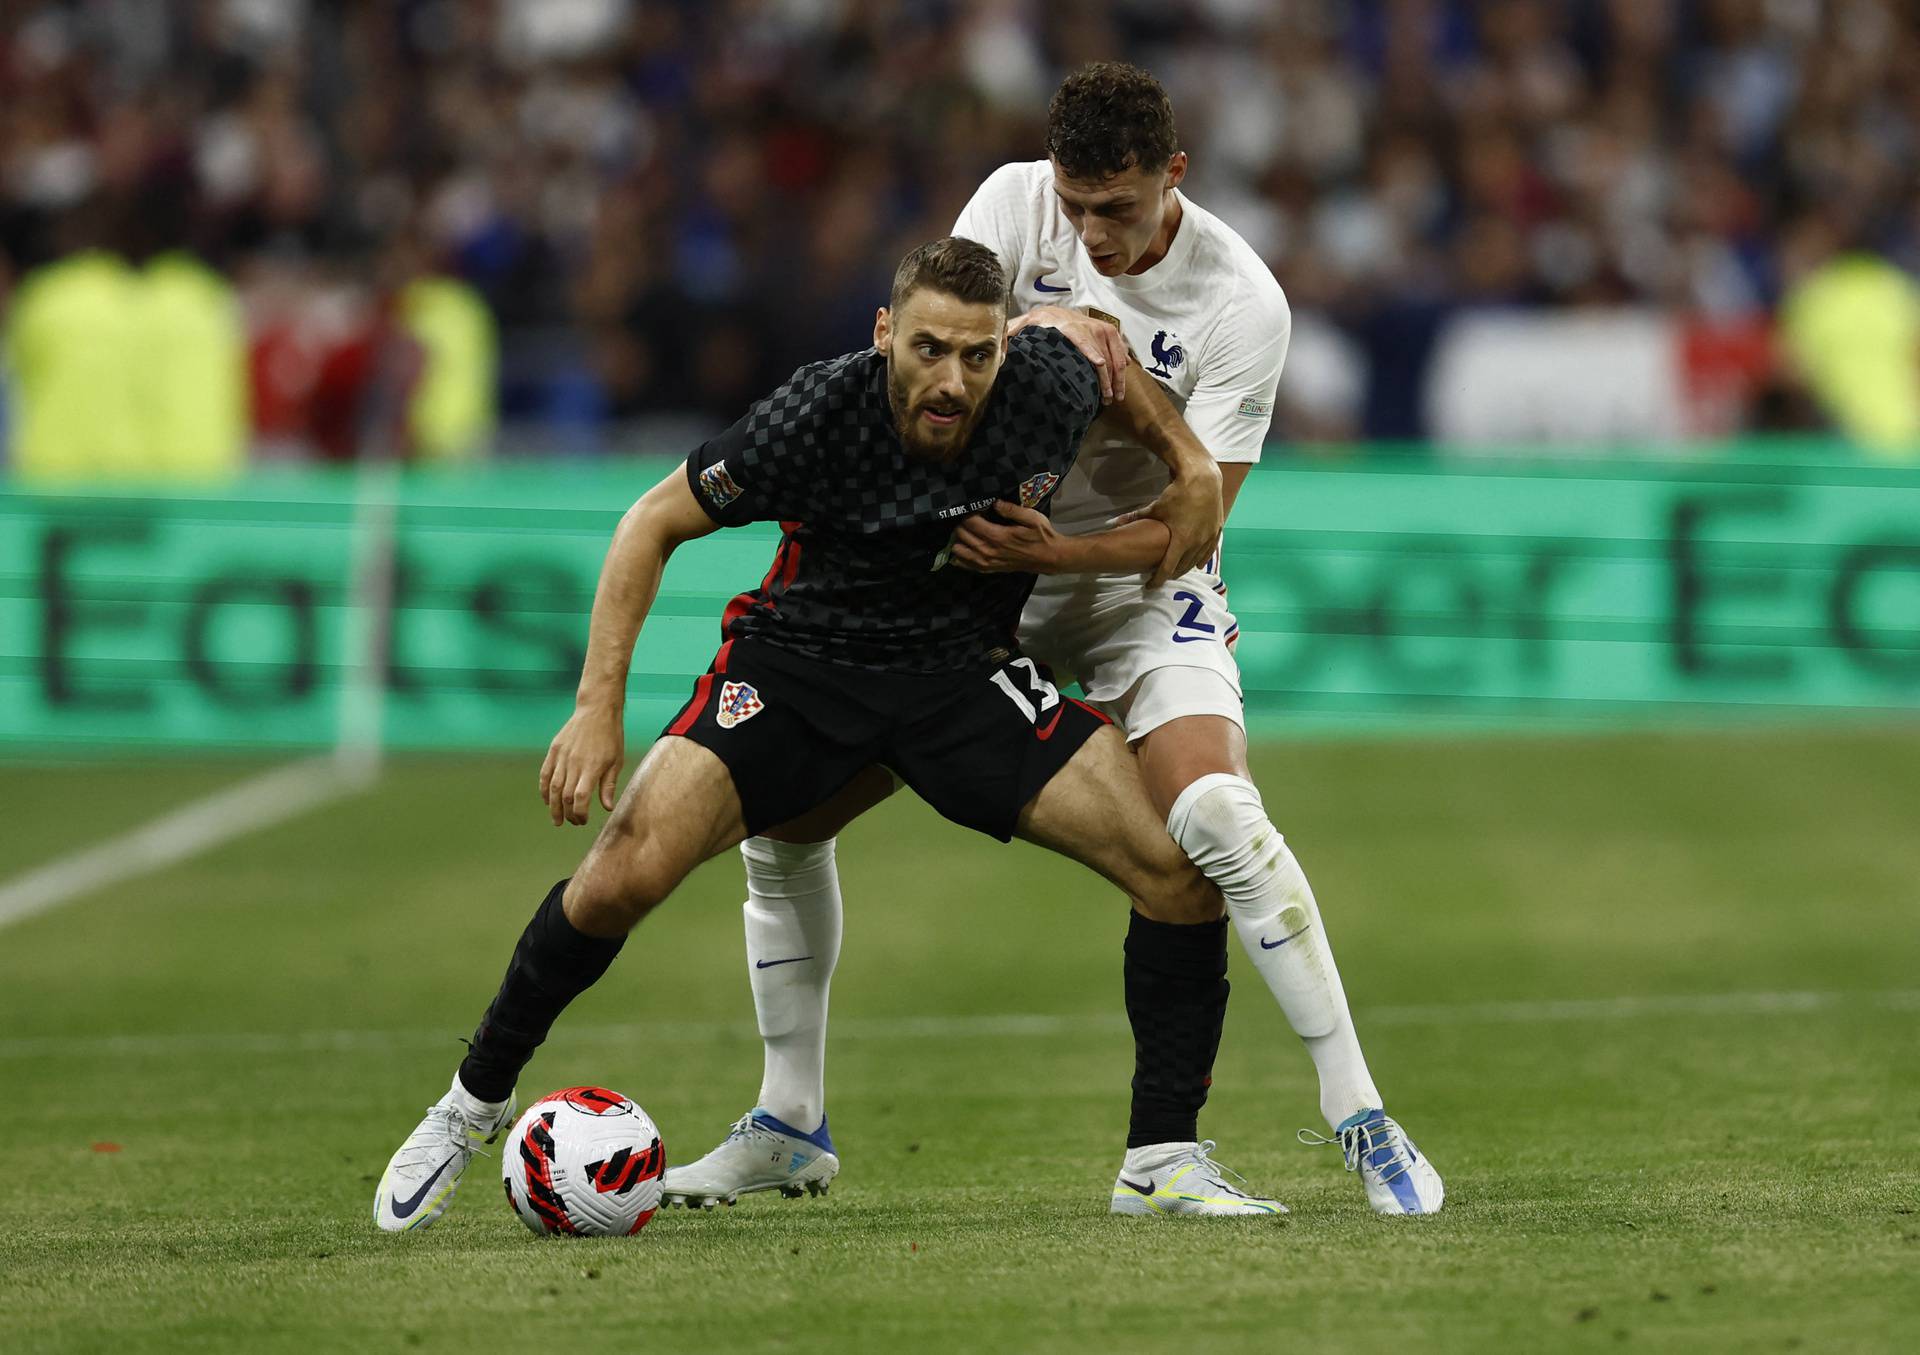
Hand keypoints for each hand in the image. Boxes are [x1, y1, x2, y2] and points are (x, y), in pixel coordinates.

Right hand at [539, 702, 623, 825]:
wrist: (597, 710)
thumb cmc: (611, 736)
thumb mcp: (616, 761)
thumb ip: (609, 785)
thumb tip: (606, 807)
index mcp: (592, 767)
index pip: (581, 798)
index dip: (579, 813)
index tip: (583, 820)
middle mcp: (574, 763)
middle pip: (565, 796)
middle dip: (568, 813)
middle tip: (572, 822)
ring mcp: (562, 756)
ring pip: (552, 787)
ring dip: (553, 806)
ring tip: (557, 819)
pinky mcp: (554, 750)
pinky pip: (545, 773)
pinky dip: (543, 789)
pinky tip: (546, 800)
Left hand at [949, 501, 1066, 573]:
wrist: (1050, 557)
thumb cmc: (1042, 535)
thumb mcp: (1032, 518)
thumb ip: (1012, 510)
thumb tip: (995, 502)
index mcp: (999, 536)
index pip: (972, 523)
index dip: (967, 513)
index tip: (970, 505)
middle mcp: (990, 550)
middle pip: (963, 536)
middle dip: (960, 524)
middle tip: (963, 516)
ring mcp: (990, 562)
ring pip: (962, 552)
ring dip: (957, 540)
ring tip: (959, 531)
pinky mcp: (992, 569)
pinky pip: (970, 566)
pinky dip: (961, 560)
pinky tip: (957, 554)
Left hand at [1007, 306, 1126, 402]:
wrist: (1052, 311)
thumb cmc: (1037, 323)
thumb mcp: (1022, 326)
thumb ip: (1011, 335)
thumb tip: (1000, 348)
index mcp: (1065, 325)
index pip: (1080, 338)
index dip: (1091, 351)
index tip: (1100, 365)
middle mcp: (1085, 325)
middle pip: (1102, 351)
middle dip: (1108, 375)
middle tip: (1108, 396)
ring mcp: (1098, 327)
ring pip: (1114, 352)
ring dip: (1118, 375)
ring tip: (1116, 396)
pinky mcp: (1107, 331)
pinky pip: (1120, 348)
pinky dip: (1123, 363)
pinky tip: (1122, 380)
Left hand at [1114, 460, 1222, 585]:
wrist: (1203, 480)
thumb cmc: (1177, 494)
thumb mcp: (1155, 507)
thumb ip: (1135, 517)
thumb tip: (1113, 523)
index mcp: (1180, 540)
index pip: (1168, 569)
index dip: (1158, 580)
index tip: (1150, 586)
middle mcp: (1196, 543)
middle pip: (1182, 568)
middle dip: (1171, 575)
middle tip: (1161, 577)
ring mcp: (1208, 538)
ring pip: (1196, 561)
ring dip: (1185, 568)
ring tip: (1176, 571)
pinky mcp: (1216, 531)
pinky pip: (1209, 551)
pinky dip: (1201, 559)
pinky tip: (1197, 564)